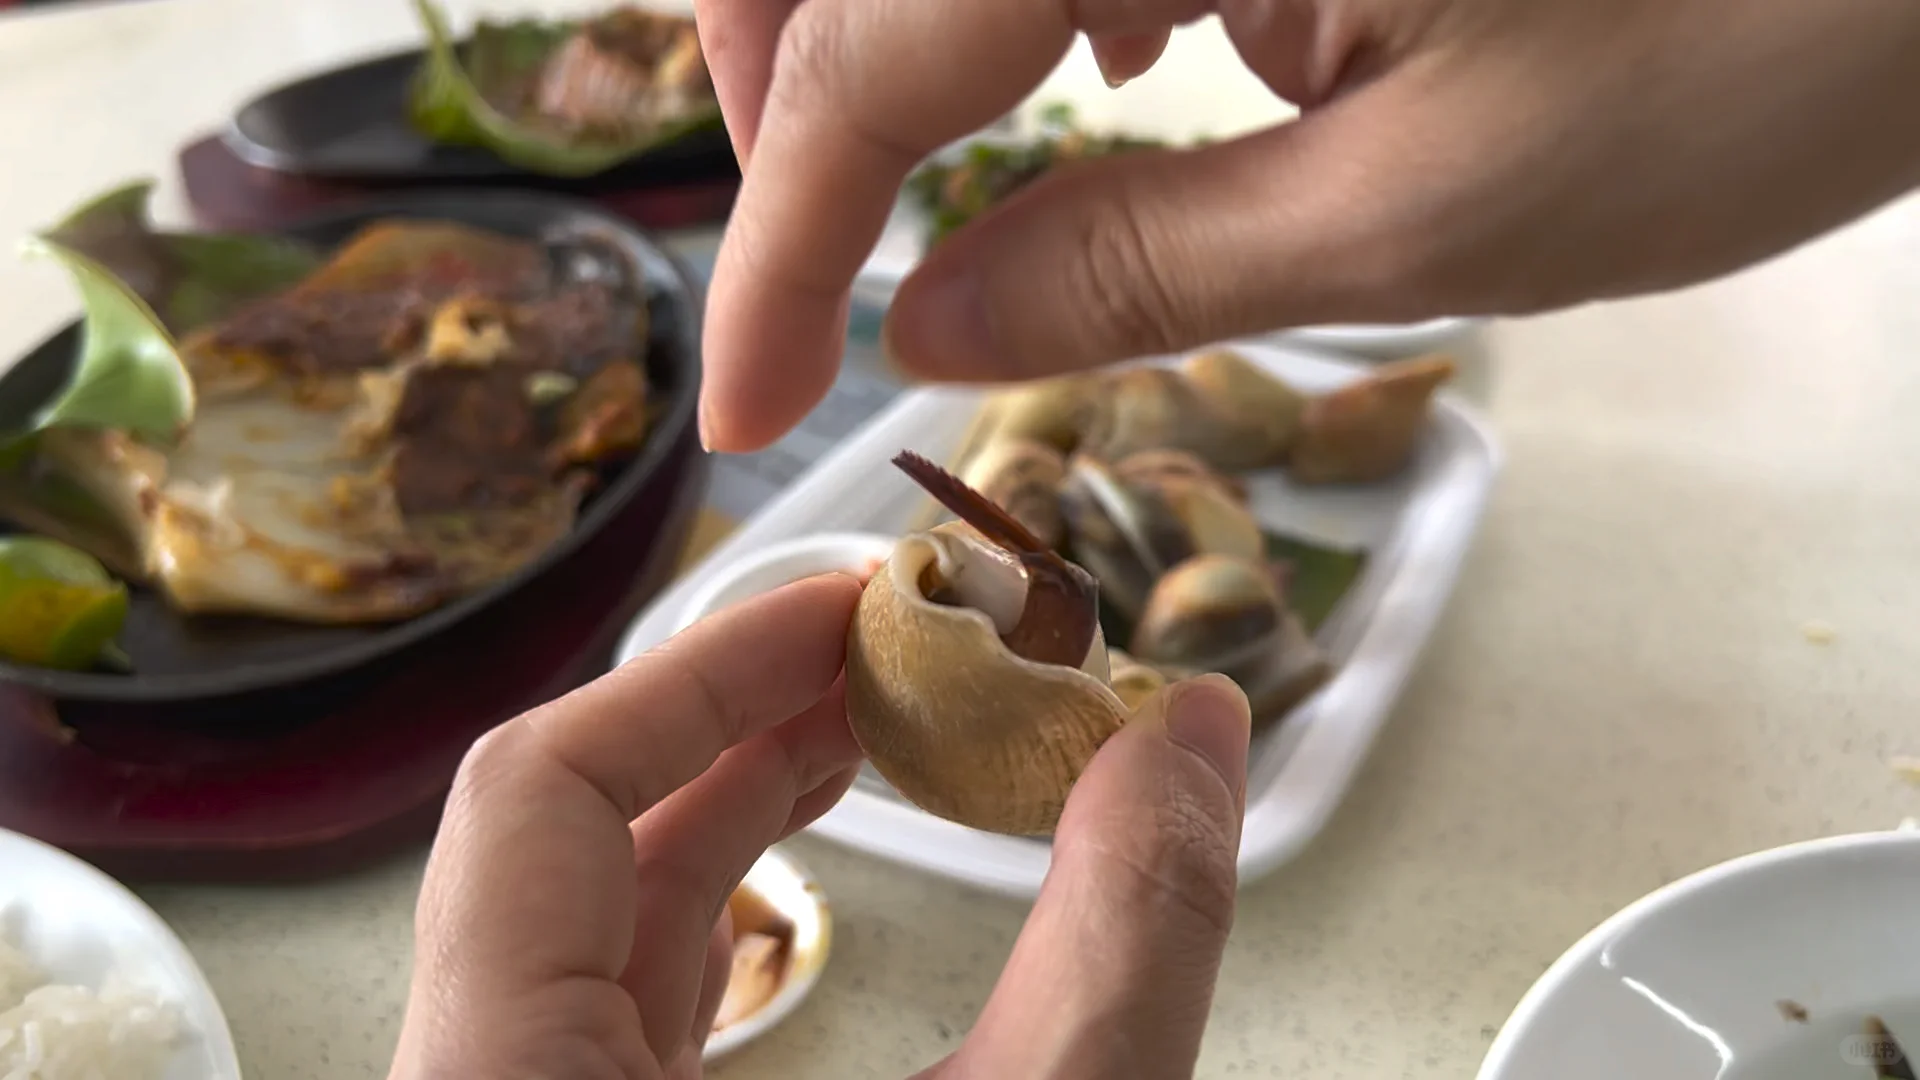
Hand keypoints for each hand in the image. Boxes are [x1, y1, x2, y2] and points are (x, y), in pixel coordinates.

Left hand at [388, 573, 1255, 1078]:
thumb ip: (1126, 937)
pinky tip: (816, 858)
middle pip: (569, 833)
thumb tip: (1192, 735)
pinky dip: (723, 894)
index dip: (702, 667)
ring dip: (737, 795)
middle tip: (895, 650)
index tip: (851, 612)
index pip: (540, 789)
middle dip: (743, 715)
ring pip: (594, 911)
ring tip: (879, 726)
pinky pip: (615, 989)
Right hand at [693, 0, 1919, 451]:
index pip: (875, 55)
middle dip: (781, 74)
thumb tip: (923, 327)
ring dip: (891, 20)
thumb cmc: (1775, 31)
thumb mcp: (1436, 206)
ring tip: (955, 164)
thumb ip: (1145, 268)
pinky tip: (1129, 52)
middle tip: (812, 244)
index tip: (746, 400)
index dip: (781, 241)